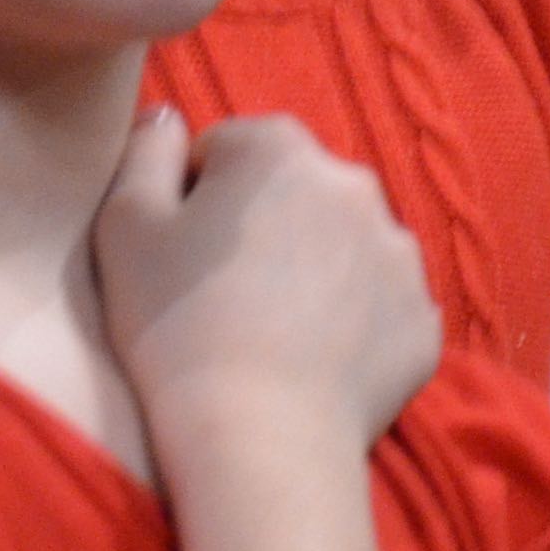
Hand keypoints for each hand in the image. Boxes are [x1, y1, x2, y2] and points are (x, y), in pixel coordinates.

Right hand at [94, 113, 441, 454]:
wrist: (260, 434)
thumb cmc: (178, 325)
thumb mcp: (125, 228)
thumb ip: (146, 153)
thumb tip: (169, 116)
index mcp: (282, 150)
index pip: (227, 150)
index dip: (193, 200)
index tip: (179, 255)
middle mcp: (356, 184)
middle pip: (295, 193)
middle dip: (263, 229)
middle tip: (222, 298)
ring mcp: (400, 253)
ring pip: (343, 248)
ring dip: (313, 273)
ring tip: (269, 336)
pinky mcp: (424, 318)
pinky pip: (378, 307)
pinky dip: (350, 326)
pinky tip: (310, 365)